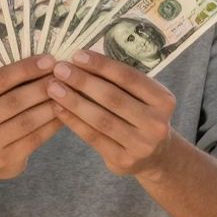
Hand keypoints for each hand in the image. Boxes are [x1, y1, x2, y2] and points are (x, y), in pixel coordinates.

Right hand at [0, 55, 64, 181]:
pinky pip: (35, 139)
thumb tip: (45, 62)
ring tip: (69, 94)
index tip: (49, 60)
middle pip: (14, 100)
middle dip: (42, 86)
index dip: (25, 68)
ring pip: (27, 121)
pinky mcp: (5, 160)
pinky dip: (52, 125)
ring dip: (51, 105)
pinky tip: (64, 114)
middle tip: (64, 76)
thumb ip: (7, 83)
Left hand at [46, 50, 176, 176]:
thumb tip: (81, 60)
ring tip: (53, 88)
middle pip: (113, 98)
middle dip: (83, 81)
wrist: (155, 156)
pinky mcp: (123, 160)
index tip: (77, 55)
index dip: (102, 65)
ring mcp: (141, 145)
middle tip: (59, 70)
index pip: (129, 78)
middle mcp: (156, 123)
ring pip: (100, 119)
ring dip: (73, 101)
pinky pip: (93, 137)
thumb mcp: (143, 97)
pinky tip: (58, 109)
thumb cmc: (142, 116)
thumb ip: (120, 82)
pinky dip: (73, 121)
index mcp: (164, 100)